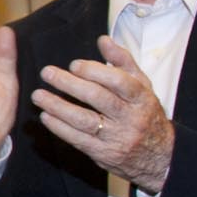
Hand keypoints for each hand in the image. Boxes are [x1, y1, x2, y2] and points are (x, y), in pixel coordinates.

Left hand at [36, 36, 175, 192]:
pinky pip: (78, 139)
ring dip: (58, 107)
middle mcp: (131, 118)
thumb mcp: (142, 86)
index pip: (119, 81)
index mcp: (142, 98)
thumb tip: (103, 39)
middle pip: (99, 99)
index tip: (73, 64)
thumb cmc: (144, 113)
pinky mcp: (104, 154)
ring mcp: (118, 138)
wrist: (158, 156)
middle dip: (70, 84)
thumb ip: (123, 62)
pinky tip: (46, 116)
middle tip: (47, 73)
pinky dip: (59, 127)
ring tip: (38, 96)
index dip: (95, 71)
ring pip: (85, 120)